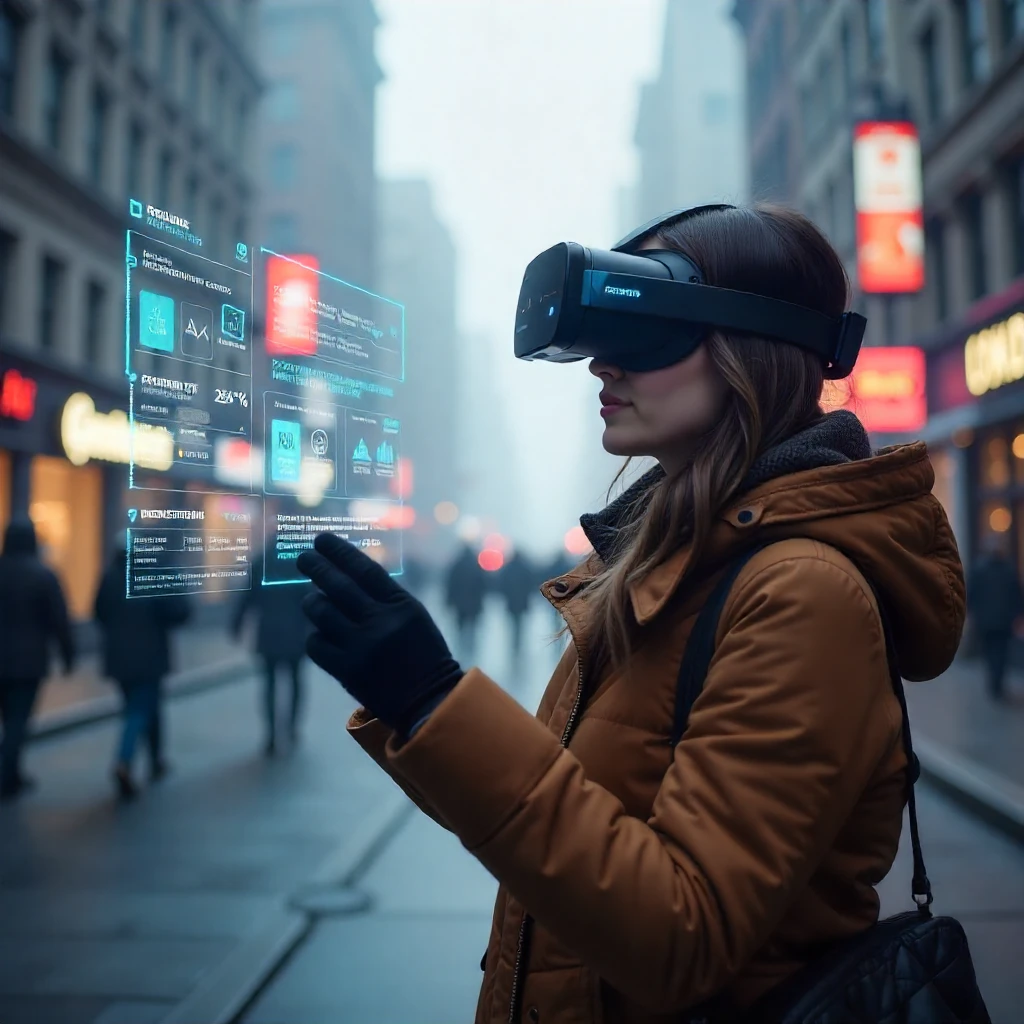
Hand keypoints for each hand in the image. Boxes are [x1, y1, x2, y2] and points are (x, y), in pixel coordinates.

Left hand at [297, 533, 462, 736]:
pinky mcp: (348, 671)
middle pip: (338, 585)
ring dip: (311, 602)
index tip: (322, 539)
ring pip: (321, 613)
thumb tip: (343, 575)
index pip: (364, 569)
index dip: (340, 551)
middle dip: (316, 567)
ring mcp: (362, 646)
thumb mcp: (414, 616)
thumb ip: (384, 597)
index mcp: (401, 605)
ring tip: (311, 600)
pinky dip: (315, 636)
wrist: (429, 700)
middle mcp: (381, 622)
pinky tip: (320, 634)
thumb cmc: (421, 653)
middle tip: (303, 557)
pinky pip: (316, 644)